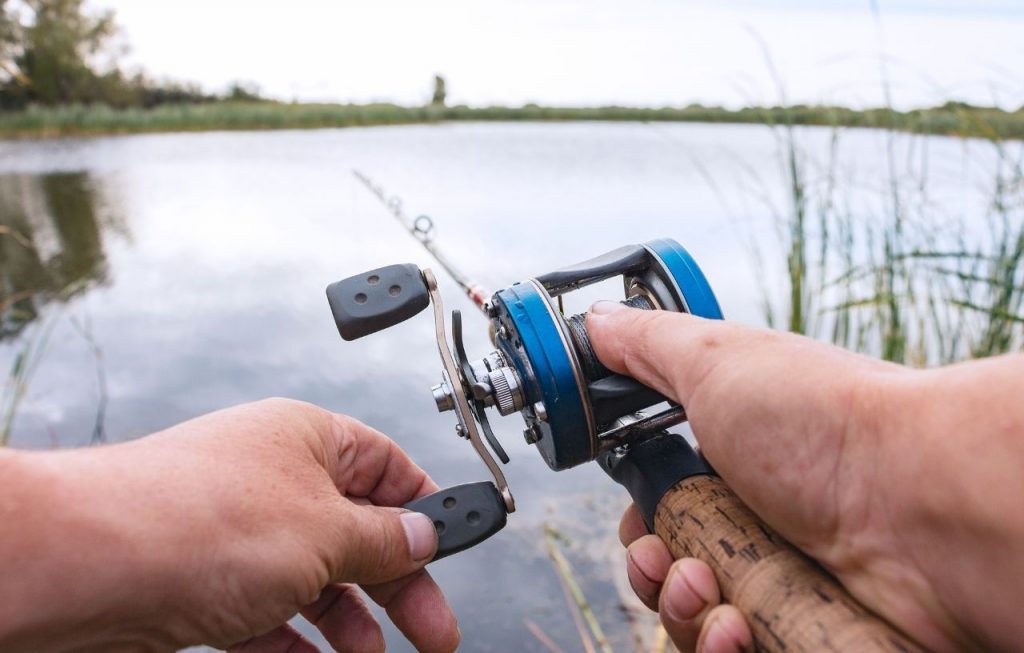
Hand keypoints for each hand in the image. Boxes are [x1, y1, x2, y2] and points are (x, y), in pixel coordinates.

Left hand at [1, 399, 457, 652]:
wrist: (83, 565)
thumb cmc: (198, 521)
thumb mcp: (325, 532)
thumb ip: (384, 539)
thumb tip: (425, 533)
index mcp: (308, 439)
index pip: (387, 468)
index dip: (425, 510)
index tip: (455, 550)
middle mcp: (273, 479)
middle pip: (357, 531)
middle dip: (398, 585)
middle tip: (433, 631)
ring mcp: (238, 531)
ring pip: (313, 577)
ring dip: (348, 621)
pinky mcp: (205, 579)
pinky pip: (267, 611)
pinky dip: (296, 639)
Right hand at [588, 303, 1023, 652]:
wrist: (923, 502)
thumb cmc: (824, 421)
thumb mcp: (718, 360)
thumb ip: (648, 345)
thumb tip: (596, 324)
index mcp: (734, 463)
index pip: (664, 513)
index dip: (641, 526)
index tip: (639, 524)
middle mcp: (760, 524)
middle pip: (671, 571)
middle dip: (652, 570)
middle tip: (669, 557)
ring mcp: (787, 581)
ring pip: (694, 619)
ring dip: (682, 608)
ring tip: (709, 587)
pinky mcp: (805, 630)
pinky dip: (723, 645)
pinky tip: (741, 626)